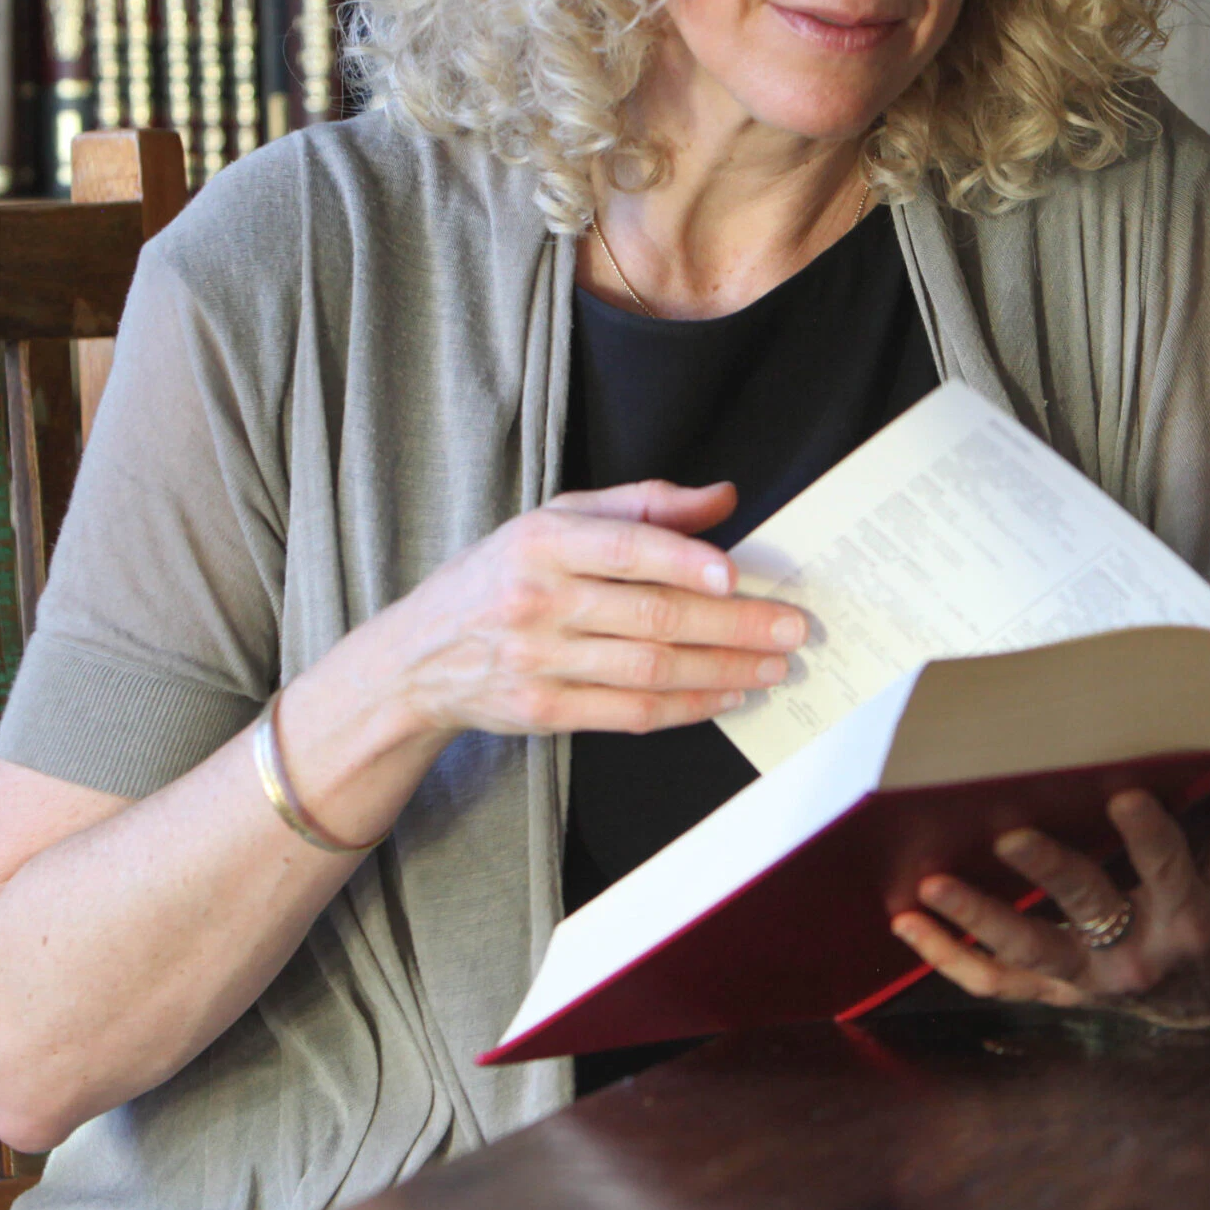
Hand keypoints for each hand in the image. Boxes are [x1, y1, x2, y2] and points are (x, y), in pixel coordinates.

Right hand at [339, 480, 807, 743]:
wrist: (418, 656)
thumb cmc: (501, 573)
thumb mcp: (556, 518)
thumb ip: (642, 504)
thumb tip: (723, 498)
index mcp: (542, 539)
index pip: (625, 546)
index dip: (684, 561)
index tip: (736, 576)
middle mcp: (538, 599)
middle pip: (652, 616)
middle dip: (733, 626)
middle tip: (791, 628)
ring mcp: (538, 661)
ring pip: (649, 669)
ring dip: (723, 670)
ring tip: (774, 665)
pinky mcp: (543, 711)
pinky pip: (629, 712)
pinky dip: (686, 706)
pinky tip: (726, 694)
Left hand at [889, 717, 1209, 1028]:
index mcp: (1194, 915)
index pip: (1170, 868)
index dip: (1148, 835)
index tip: (1122, 796)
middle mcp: (1141, 956)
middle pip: (1090, 913)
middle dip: (1049, 875)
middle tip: (1008, 836)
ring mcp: (1094, 982)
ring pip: (1029, 956)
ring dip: (976, 920)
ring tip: (929, 887)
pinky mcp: (1062, 994)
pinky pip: (998, 983)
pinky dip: (950, 959)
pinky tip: (908, 925)